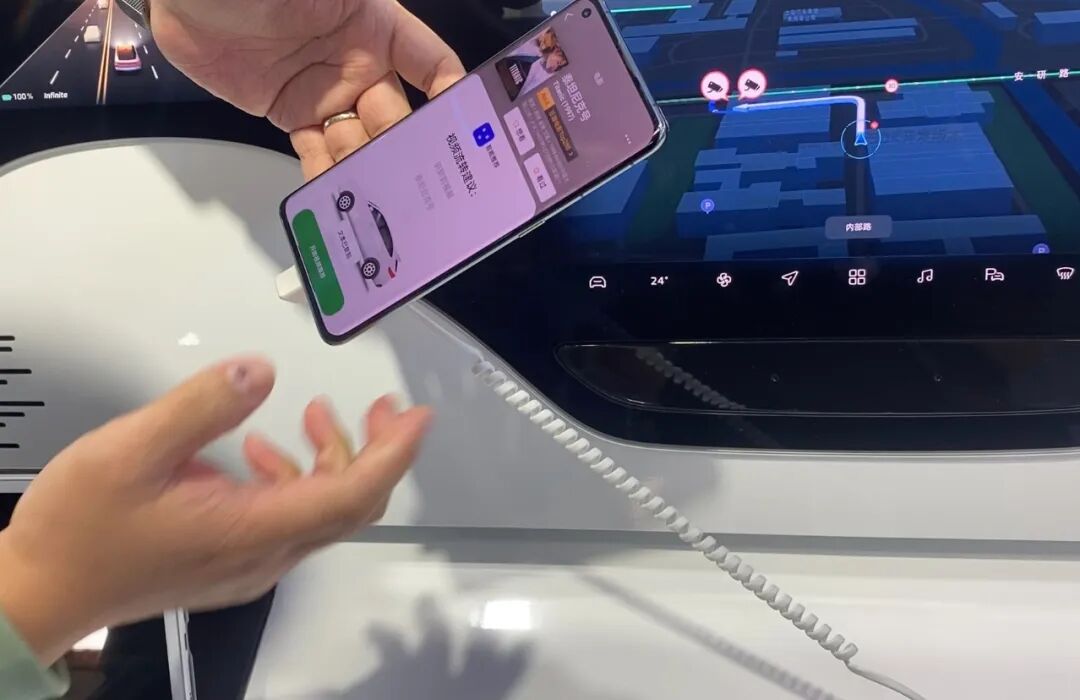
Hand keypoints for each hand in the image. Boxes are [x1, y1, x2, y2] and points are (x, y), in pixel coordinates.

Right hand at [0, 356, 429, 665]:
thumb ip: (202, 406)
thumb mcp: (130, 451)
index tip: (417, 417)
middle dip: (374, 450)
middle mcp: (265, 555)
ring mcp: (249, 564)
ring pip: (319, 510)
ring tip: (316, 413)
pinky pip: (286, 519)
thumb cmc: (78, 530)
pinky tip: (257, 450)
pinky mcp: (230, 562)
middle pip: (349, 504)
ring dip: (329, 459)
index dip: (393, 454)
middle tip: (382, 406)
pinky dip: (290, 478)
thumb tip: (261, 370)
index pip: (352, 494)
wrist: (36, 597)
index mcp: (253, 530)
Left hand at [150, 0, 465, 179]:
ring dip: (370, 170)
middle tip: (417, 185)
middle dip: (407, 149)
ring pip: (361, 142)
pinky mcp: (290, 115)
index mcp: (376, 27)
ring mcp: (324, 92)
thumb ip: (362, 15)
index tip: (469, 129)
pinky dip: (330, 178)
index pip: (431, 63)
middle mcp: (358, 64)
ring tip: (380, 202)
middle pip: (397, 116)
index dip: (452, 94)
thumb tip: (424, 59)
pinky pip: (320, 154)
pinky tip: (341, 199)